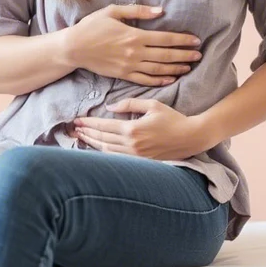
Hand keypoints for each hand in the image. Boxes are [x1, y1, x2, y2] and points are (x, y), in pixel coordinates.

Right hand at [63, 4, 200, 86]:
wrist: (74, 47)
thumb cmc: (92, 26)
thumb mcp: (113, 12)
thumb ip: (138, 11)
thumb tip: (160, 11)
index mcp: (134, 35)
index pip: (165, 39)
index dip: (182, 40)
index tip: (196, 41)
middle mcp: (134, 53)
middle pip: (166, 55)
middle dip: (184, 56)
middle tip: (199, 56)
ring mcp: (129, 66)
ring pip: (158, 69)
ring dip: (175, 69)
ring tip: (188, 67)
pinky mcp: (123, 75)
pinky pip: (145, 80)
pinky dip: (159, 80)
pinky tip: (170, 79)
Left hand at [73, 98, 215, 160]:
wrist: (191, 137)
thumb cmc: (173, 119)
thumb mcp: (152, 105)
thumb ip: (130, 104)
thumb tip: (110, 107)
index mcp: (133, 129)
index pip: (104, 127)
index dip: (89, 124)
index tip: (77, 121)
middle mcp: (132, 145)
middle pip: (102, 140)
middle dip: (87, 134)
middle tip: (74, 129)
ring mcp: (136, 156)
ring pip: (107, 151)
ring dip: (93, 144)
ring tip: (82, 138)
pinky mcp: (141, 162)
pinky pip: (117, 158)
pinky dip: (104, 153)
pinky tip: (98, 149)